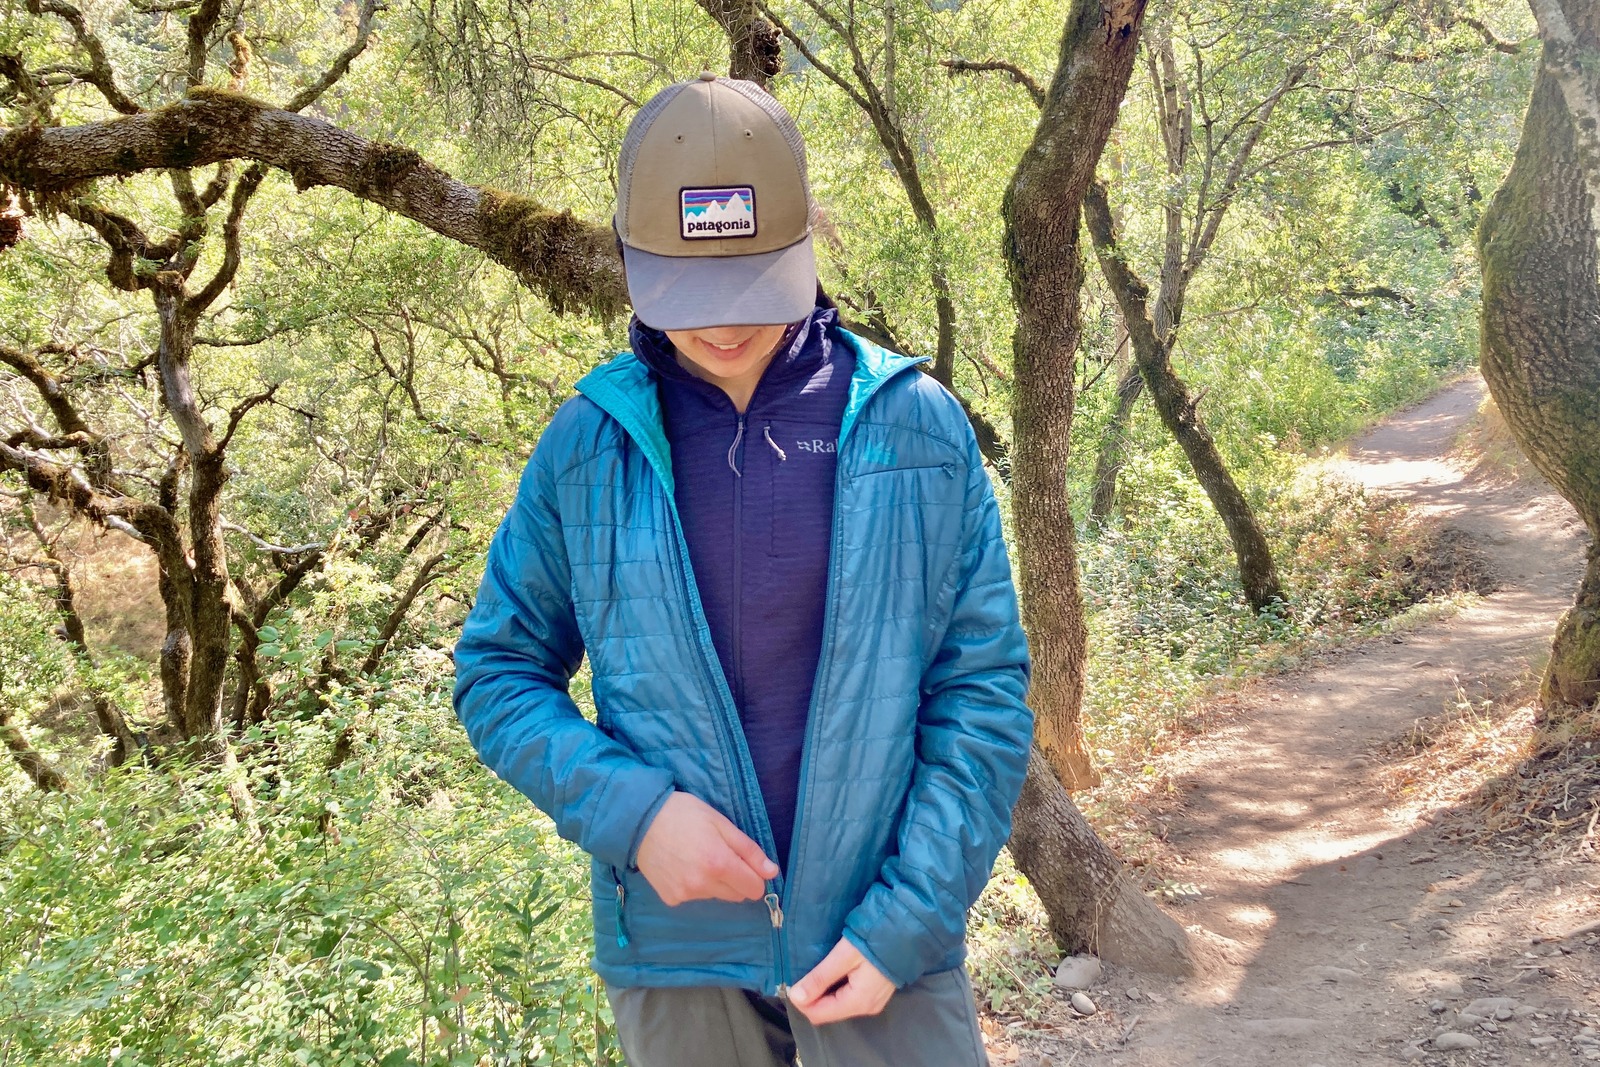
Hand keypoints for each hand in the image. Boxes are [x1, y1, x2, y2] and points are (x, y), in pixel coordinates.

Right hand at [635, 791, 778, 905]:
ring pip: (716, 896)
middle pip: (736, 895)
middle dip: (735, 879)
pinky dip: (694, 885)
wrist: (639, 821)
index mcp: (719, 864)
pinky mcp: (671, 899)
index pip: (754, 889)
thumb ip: (748, 850)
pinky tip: (682, 866)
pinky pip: (695, 897)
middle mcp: (703, 885)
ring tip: (696, 856)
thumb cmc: (684, 814)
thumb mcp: (721, 823)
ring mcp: (685, 895)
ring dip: (714, 882)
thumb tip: (771, 872)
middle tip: (719, 854)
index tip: (746, 863)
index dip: (755, 876)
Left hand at [787, 938, 894, 1024]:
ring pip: (837, 1004)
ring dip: (823, 991)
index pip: (818, 1014)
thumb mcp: (844, 956)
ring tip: (817, 970)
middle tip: (804, 972)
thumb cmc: (875, 940)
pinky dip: (835, 988)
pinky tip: (833, 971)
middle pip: (827, 1011)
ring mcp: (873, 1001)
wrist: (906, 929)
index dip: (802, 1001)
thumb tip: (795, 996)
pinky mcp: (875, 992)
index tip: (793, 981)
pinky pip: (848, 997)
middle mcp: (866, 1007)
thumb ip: (820, 977)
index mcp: (857, 1002)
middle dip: (812, 996)